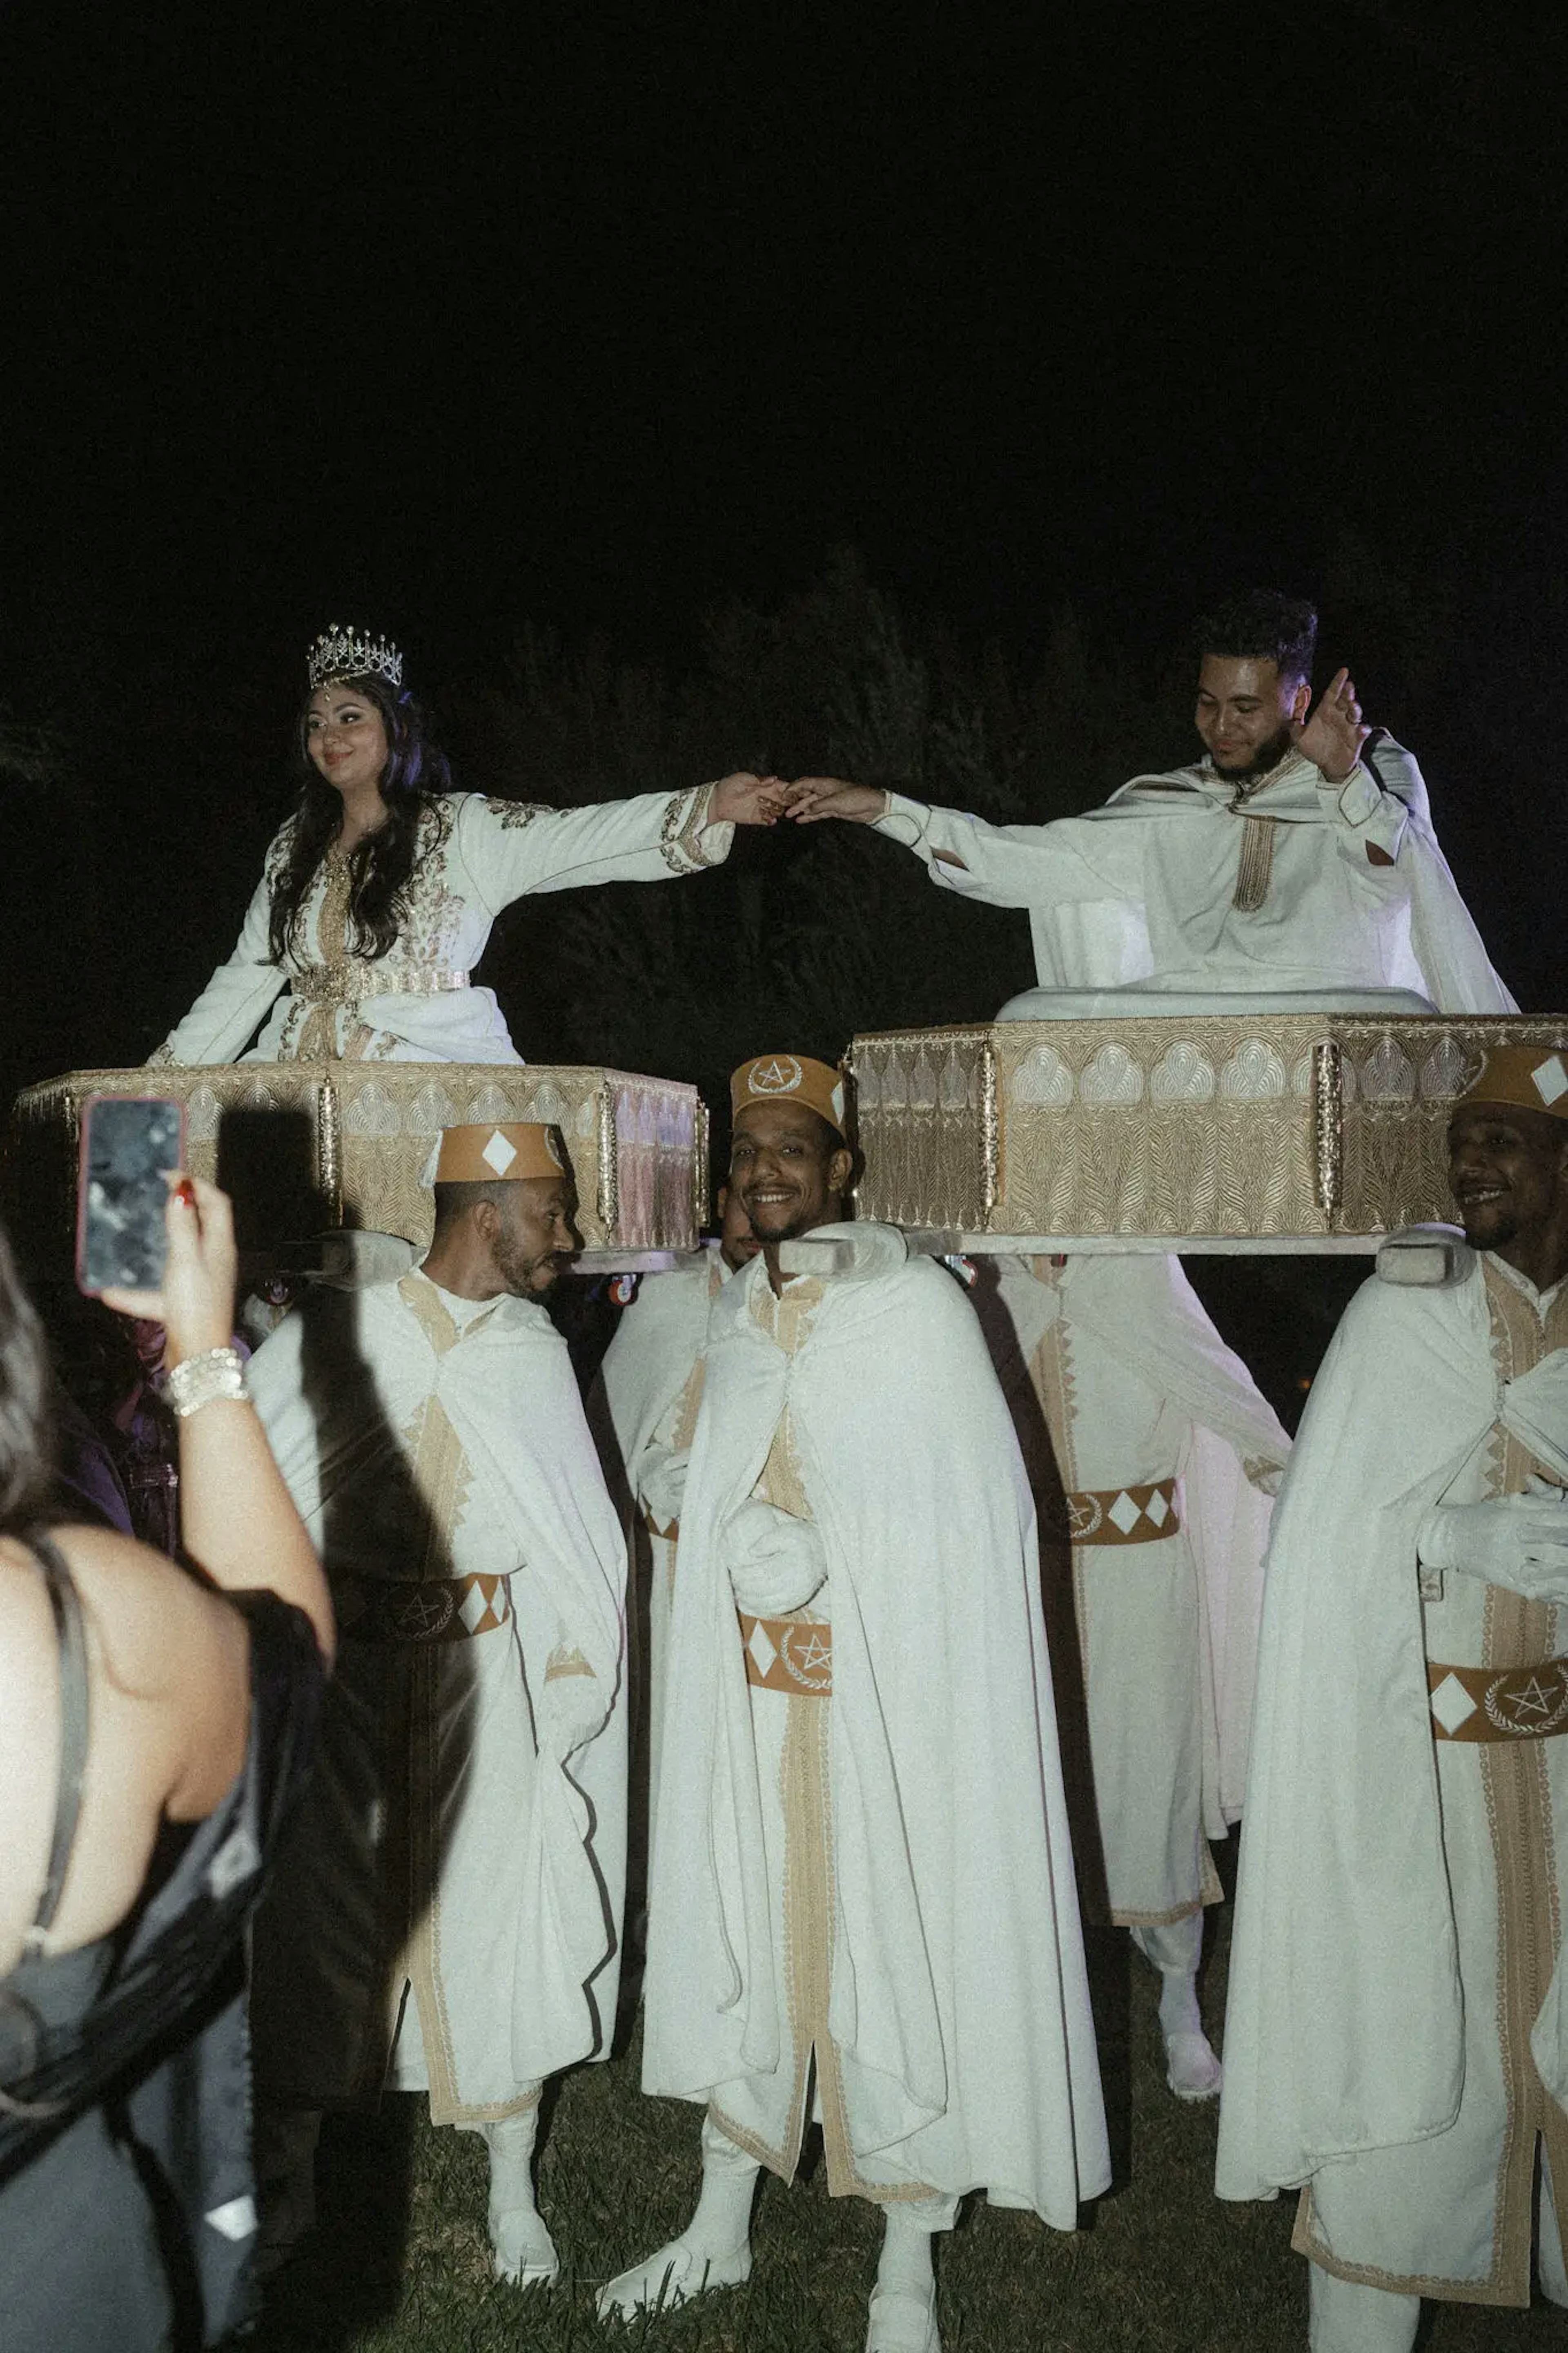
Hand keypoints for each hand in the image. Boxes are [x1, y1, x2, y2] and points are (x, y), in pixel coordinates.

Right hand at [100, 1174, 238, 1368]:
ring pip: (177, 1256)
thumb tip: (181, 1193)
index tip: (172, 1176)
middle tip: (156, 1196)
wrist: (197, 1357)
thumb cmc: (196, 1309)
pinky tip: (111, 1294)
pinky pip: (158, 1290)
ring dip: (156, 1246)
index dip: (198, 1185)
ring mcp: (200, 1283)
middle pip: (200, 1225)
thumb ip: (182, 1226)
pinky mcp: (184, 1303)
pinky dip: (137, 1291)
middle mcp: (213, 1262)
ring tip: (136, 1235)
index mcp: (219, 1247)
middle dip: (180, 1208)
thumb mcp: (185, 1260)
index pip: (217, 1204)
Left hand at [709, 772, 793, 826]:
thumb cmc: (729, 785)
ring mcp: (761, 808)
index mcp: (764, 786)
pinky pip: (767, 821)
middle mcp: (765, 796)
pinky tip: (772, 819)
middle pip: (782, 800)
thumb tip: (774, 779)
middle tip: (791, 804)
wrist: (717, 800)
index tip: (794, 791)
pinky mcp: (755, 818)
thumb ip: (759, 780)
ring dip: (779, 811)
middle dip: (788, 802)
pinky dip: (771, 821)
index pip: (781, 787)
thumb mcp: (744, 778)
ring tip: (778, 811)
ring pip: (777, 811)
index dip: (789, 789)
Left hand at [725, 1498, 826, 1615]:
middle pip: (764, 1590)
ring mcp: (799, 1595)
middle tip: (732, 1581)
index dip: (746, 1575)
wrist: (824, 1551)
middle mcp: (798, 1583)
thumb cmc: (803, 1538)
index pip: (764, 1574)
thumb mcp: (787, 1531)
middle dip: (744, 1588)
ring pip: (769, 1603)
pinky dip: (759, 1608)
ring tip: (737, 1592)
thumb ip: (768, 1539)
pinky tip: (747, 1603)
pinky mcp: (798, 1601)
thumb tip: (750, 1552)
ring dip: (749, 1600)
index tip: (734, 1570)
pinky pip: (775, 1610)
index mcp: (795, 1564)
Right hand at [783, 776, 889, 824]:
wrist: (871, 806)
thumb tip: (806, 809)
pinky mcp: (833, 810)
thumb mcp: (835, 802)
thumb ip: (818, 805)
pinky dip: (809, 816)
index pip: (805, 783)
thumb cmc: (856, 799)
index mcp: (825, 784)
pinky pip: (818, 812)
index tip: (783, 793)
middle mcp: (825, 791)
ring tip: (789, 815)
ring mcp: (829, 801)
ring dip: (800, 809)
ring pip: (810, 804)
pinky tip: (801, 820)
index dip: (793, 787)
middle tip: (784, 807)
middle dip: (794, 800)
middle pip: (806, 794)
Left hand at [1293, 666, 1370, 784]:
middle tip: (1349, 686)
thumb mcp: (1299, 736)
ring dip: (1355, 708)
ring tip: (1352, 705)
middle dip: (1348, 693)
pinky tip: (1361, 729)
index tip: (1344, 670)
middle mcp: (1339, 716)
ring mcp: (1349, 726)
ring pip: (1355, 713)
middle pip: (1345, 700)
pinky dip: (1363, 730)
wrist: (1327, 766)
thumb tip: (1295, 706)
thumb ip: (1295, 721)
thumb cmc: (1314, 748)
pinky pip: (1362, 732)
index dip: (1337, 682)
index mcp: (1326, 712)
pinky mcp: (1357, 738)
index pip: (1332, 693)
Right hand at [1418, 1477, 1567, 1604]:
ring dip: (1563, 1572)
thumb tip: (1560, 1495)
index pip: (1554, 1518)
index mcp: (1515, 1516)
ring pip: (1548, 1572)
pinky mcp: (1506, 1579)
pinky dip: (1553, 1593)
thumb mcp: (1505, 1503)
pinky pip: (1535, 1589)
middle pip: (1555, 1547)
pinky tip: (1565, 1596)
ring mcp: (1510, 1561)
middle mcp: (1514, 1539)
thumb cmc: (1478, 1516)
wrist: (1446, 1538)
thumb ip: (1535, 1498)